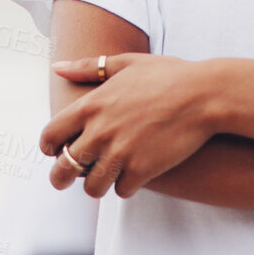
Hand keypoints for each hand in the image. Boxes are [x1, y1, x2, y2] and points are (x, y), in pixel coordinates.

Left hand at [39, 53, 215, 198]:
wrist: (205, 94)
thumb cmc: (168, 75)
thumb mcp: (126, 63)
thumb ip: (89, 67)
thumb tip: (57, 68)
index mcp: (91, 105)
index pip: (51, 135)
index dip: (49, 147)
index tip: (55, 151)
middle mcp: (100, 132)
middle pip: (63, 169)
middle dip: (61, 178)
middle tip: (66, 180)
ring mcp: (120, 153)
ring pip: (92, 187)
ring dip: (96, 185)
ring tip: (104, 179)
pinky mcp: (142, 170)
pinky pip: (121, 191)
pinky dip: (125, 187)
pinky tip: (132, 177)